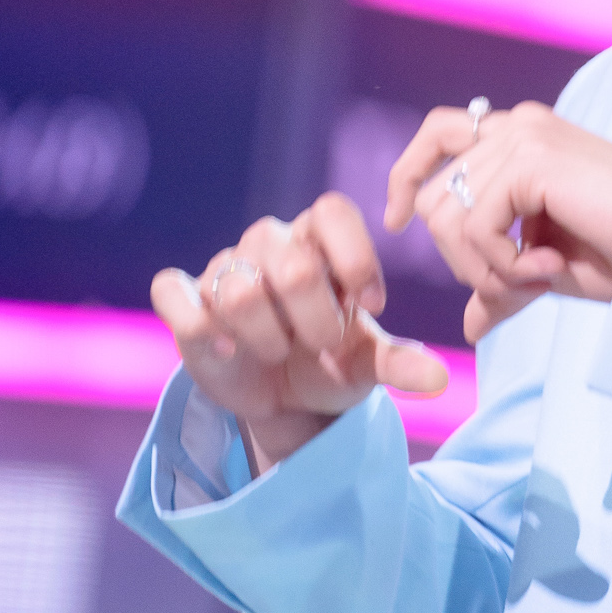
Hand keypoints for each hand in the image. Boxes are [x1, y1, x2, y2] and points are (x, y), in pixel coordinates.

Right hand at [150, 194, 449, 468]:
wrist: (285, 400)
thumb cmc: (331, 363)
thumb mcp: (367, 366)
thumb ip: (399, 366)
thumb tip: (439, 380)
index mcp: (320, 242)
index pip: (332, 212)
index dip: (353, 256)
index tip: (369, 304)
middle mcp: (270, 244)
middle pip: (291, 262)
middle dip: (314, 319)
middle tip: (321, 345)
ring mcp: (224, 268)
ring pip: (238, 286)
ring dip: (267, 335)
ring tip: (278, 353)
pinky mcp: (184, 299)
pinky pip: (172, 291)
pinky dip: (198, 323)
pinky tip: (225, 349)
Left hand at [385, 102, 611, 343]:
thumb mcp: (549, 271)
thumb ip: (503, 283)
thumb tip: (469, 323)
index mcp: (524, 137)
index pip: (439, 134)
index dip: (407, 175)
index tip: (393, 223)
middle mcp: (520, 126)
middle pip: (434, 196)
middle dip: (461, 259)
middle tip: (519, 285)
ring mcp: (525, 137)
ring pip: (448, 218)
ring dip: (485, 269)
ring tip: (539, 280)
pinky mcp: (533, 160)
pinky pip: (475, 228)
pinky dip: (502, 266)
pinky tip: (548, 270)